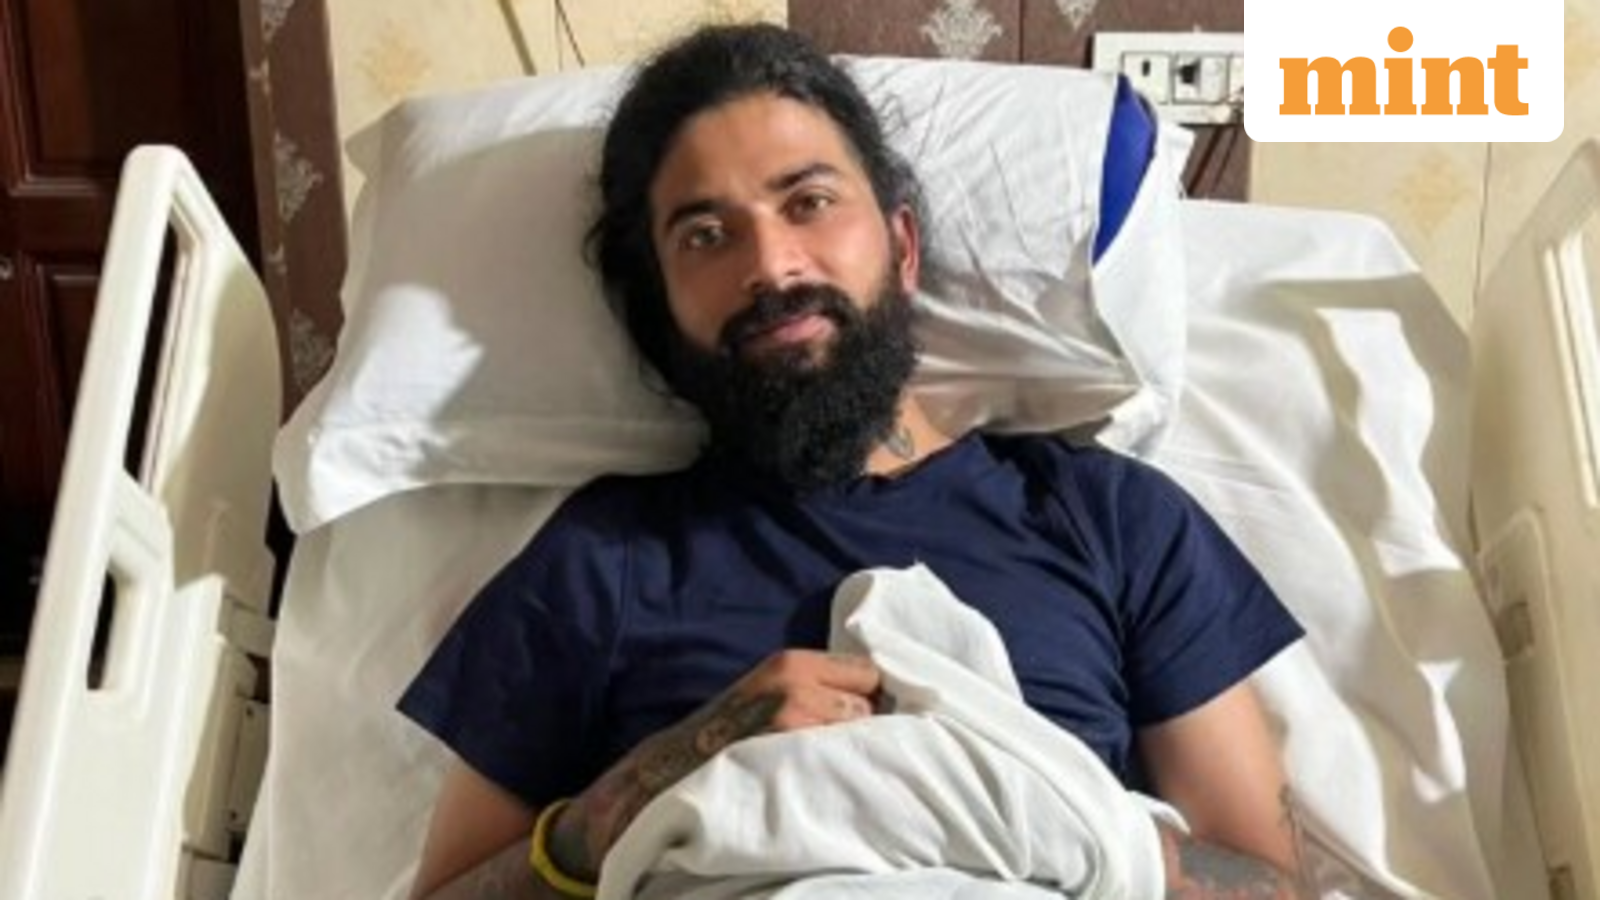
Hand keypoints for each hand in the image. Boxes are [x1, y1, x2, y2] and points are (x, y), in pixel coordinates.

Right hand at [549, 650, 881, 878]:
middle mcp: (797, 685)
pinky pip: (842, 761)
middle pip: (871, 704)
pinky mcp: (792, 755)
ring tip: (823, 762)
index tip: (859, 714)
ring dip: (853, 749)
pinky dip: (840, 770)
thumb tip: (877, 693)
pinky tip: (818, 777)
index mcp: (792, 663)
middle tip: (835, 743)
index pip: (868, 670)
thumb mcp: (769, 689)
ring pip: (861, 735)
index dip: (868, 694)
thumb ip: (814, 683)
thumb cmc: (729, 730)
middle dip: (863, 724)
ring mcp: (795, 721)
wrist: (675, 766)